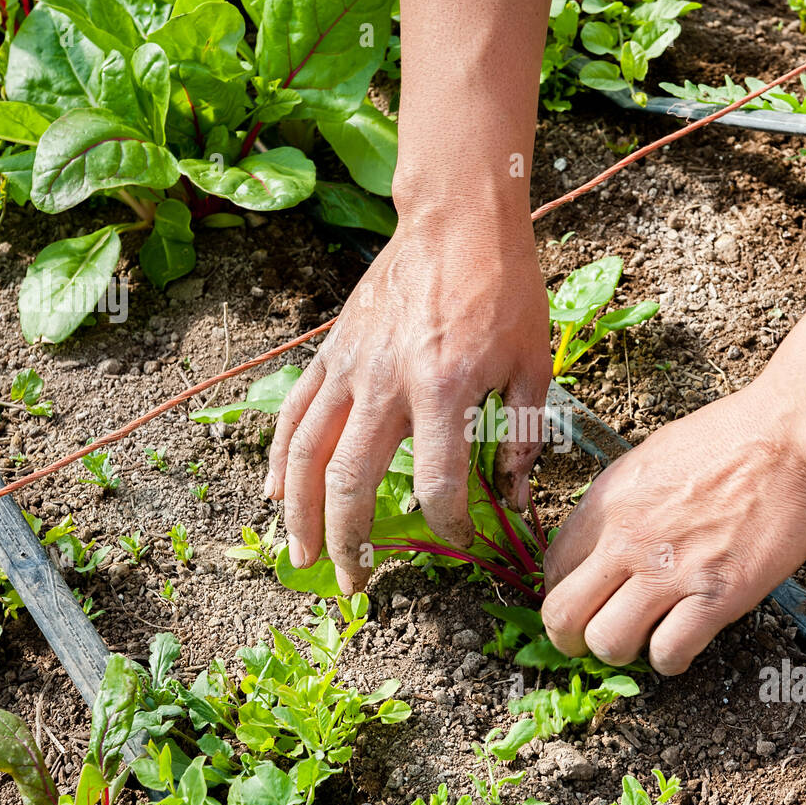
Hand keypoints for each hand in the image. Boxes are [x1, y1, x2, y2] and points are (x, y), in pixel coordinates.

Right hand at [265, 207, 550, 593]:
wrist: (457, 220)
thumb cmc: (504, 288)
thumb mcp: (532, 364)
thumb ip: (520, 436)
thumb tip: (514, 498)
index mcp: (445, 388)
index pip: (437, 483)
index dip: (448, 526)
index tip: (457, 543)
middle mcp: (387, 383)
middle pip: (352, 482)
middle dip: (351, 543)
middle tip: (356, 584)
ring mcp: (350, 367)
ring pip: (308, 454)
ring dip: (300, 514)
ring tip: (302, 558)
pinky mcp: (331, 352)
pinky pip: (293, 414)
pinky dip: (280, 458)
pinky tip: (274, 493)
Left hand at [540, 380, 805, 674]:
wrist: (789, 438)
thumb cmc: (729, 438)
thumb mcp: (648, 460)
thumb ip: (619, 505)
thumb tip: (603, 541)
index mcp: (606, 503)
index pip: (552, 568)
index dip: (562, 594)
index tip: (583, 602)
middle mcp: (625, 540)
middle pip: (562, 616)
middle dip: (571, 639)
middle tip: (592, 641)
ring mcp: (668, 571)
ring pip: (607, 644)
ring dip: (622, 652)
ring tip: (644, 639)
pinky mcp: (715, 596)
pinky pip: (669, 653)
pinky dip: (671, 661)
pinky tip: (683, 644)